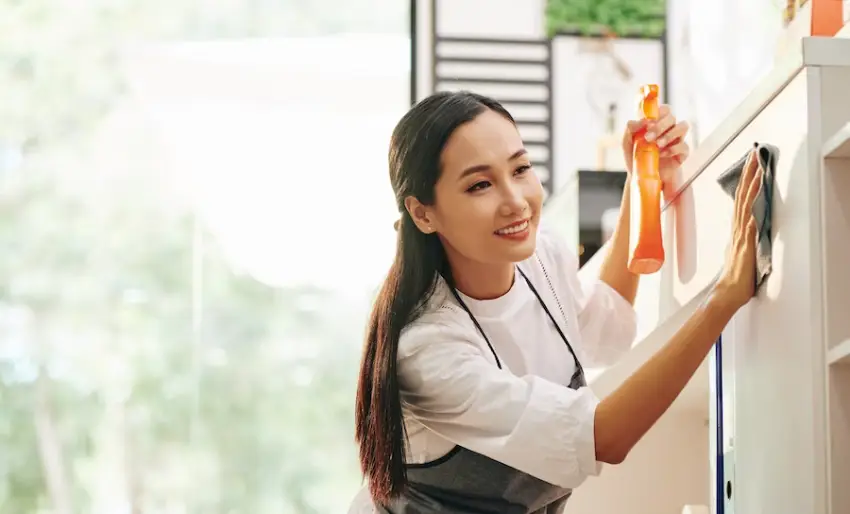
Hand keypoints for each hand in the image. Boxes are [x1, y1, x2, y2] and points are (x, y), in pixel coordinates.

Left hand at [622, 105, 689, 187]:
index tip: (648, 123)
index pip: (663, 109)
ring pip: (683, 126)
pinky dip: (673, 149)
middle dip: (660, 126)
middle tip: (648, 137)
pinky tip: (662, 154)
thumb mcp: (627, 143)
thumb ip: (630, 128)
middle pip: (672, 117)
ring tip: (657, 145)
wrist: (640, 177)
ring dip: (669, 135)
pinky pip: (684, 146)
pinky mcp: (682, 153)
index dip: (658, 112)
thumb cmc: (635, 156)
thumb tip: (642, 121)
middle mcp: (669, 128)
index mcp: (656, 123)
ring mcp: (677, 139)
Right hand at [715, 148, 761, 309]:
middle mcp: (737, 229)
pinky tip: (754, 199)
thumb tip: (745, 230)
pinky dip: (750, 211)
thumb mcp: (739, 253)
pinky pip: (748, 224)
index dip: (746, 181)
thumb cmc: (734, 278)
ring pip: (745, 205)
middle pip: (742, 196)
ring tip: (757, 168)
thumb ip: (742, 240)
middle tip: (753, 155)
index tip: (750, 164)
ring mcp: (741, 236)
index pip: (741, 199)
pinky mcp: (745, 245)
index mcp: (737, 230)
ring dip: (751, 186)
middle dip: (748, 174)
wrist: (728, 293)